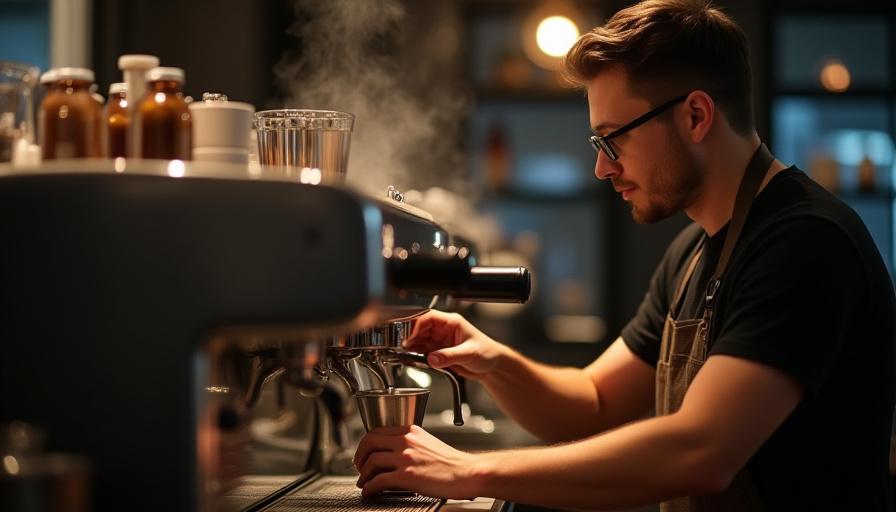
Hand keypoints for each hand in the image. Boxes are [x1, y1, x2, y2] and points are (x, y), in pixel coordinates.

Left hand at [353, 424, 478, 498]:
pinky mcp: (407, 476)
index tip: (364, 453)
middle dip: (359, 456)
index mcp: (411, 431)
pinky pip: (379, 480)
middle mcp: (406, 441)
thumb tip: (394, 454)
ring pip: (372, 461)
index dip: (366, 444)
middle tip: (359, 466)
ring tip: (363, 482)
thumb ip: (411, 444)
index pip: (377, 431)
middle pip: (370, 442)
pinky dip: (370, 487)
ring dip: (363, 474)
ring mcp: (406, 458)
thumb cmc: (452, 462)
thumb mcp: (428, 444)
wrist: (466, 473)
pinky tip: (369, 492)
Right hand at [403, 310, 507, 379]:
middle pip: (419, 328)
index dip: (416, 324)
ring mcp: (439, 341)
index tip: (409, 336)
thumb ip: (450, 356)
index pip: (428, 317)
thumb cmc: (487, 353)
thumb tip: (432, 358)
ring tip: (407, 354)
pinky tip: (413, 359)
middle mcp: (443, 330)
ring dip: (411, 347)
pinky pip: (421, 351)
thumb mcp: (469, 353)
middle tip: (404, 347)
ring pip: (418, 340)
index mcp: (451, 322)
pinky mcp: (437, 352)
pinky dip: (415, 355)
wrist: (492, 367)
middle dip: (410, 336)